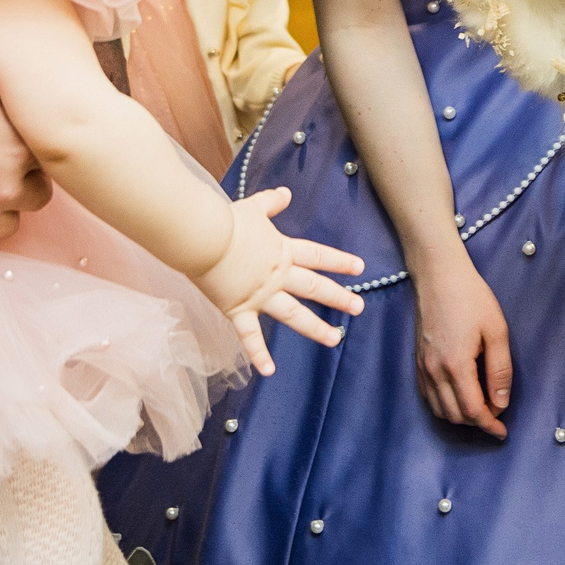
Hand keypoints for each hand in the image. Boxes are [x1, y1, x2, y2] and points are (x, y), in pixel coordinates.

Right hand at [0, 72, 51, 245]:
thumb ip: (11, 92)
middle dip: (25, 180)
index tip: (17, 141)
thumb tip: (27, 84)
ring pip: (10, 223)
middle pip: (38, 195)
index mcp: (19, 149)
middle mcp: (6, 187)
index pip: (48, 157)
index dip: (32, 149)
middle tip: (4, 164)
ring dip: (2, 207)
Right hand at [193, 187, 366, 374]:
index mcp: (282, 251)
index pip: (318, 257)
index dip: (339, 262)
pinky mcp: (238, 310)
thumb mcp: (253, 207)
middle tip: (359, 308)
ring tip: (335, 339)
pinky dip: (259, 355)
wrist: (204, 238)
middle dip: (339, 297)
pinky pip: (250, 337)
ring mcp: (260, 295)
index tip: (360, 268)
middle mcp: (277, 275)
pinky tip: (270, 370)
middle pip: (314, 287)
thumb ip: (271, 202)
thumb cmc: (226, 221)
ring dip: (315, 328)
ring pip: (293, 315)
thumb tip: (285, 193)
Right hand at [411, 248, 512, 437]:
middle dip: (477, 423)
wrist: (439, 275)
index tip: (502, 432)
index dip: (489, 425)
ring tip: (480, 408)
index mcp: (456, 365)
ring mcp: (423, 366)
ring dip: (460, 416)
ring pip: (439, 410)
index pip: (473, 411)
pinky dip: (444, 406)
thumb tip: (501, 403)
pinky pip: (428, 396)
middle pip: (455, 415)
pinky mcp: (417, 360)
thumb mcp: (496, 330)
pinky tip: (459, 397)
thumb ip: (500, 370)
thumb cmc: (470, 298)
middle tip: (496, 417)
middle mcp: (434, 371)